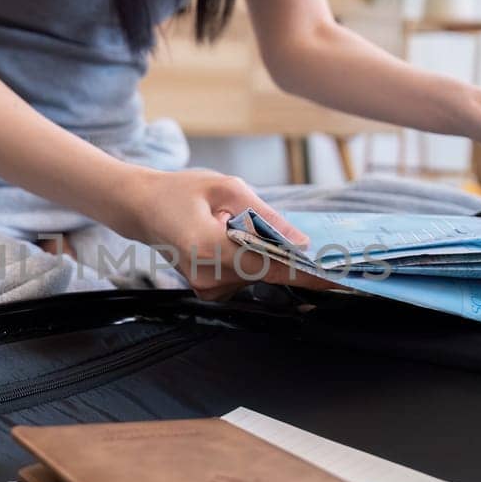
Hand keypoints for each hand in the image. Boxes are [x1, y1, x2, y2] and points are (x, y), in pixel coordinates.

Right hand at [117, 169, 322, 299]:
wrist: (142, 210)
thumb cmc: (181, 192)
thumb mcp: (226, 189)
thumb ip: (265, 216)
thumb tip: (301, 241)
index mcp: (208, 247)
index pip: (270, 264)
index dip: (307, 271)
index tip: (338, 277)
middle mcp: (208, 277)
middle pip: (267, 270)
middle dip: (284, 252)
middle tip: (283, 230)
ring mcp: (207, 289)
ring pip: (258, 274)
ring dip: (262, 252)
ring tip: (231, 223)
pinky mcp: (209, 292)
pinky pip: (246, 277)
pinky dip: (250, 259)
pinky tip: (228, 237)